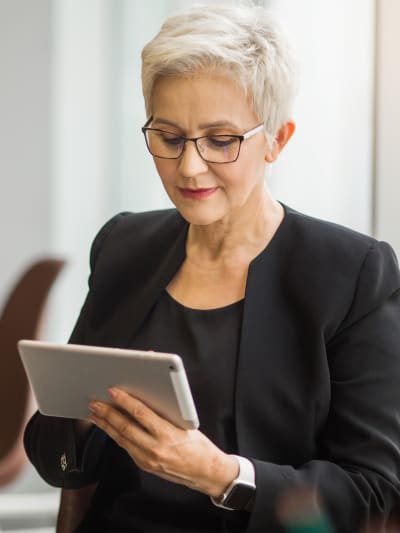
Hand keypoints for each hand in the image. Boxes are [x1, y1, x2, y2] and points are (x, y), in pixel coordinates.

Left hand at [88, 388, 237, 496]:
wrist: (205, 472)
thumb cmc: (198, 445)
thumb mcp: (185, 424)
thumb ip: (165, 413)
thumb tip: (147, 395)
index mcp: (167, 434)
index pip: (141, 414)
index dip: (125, 401)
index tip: (114, 391)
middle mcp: (155, 448)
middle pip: (125, 427)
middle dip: (108, 413)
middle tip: (95, 402)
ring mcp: (148, 459)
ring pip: (121, 439)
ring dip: (106, 425)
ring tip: (95, 414)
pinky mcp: (145, 465)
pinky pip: (127, 447)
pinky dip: (116, 436)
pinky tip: (109, 428)